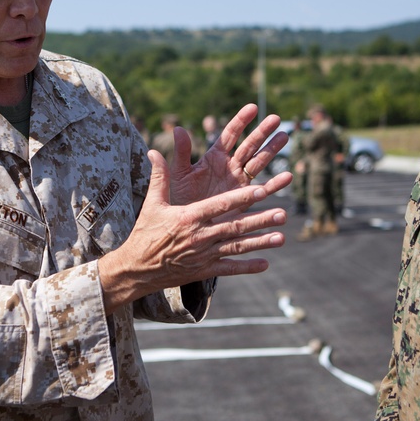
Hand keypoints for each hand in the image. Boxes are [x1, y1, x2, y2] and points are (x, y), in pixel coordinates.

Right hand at [98, 148, 286, 312]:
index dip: (241, 197)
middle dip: (259, 220)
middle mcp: (199, 236)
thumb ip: (159, 176)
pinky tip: (265, 264)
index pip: (220, 205)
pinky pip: (229, 268)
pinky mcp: (204, 270)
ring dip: (260, 242)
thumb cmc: (145, 232)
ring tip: (281, 238)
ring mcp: (203, 255)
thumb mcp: (152, 203)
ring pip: (237, 247)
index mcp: (188, 217)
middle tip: (282, 213)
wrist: (137, 268)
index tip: (261, 189)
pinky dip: (247, 267)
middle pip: (235, 226)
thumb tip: (153, 150)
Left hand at [169, 104, 290, 205]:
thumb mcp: (179, 174)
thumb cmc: (180, 198)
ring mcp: (239, 181)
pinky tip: (288, 177)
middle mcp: (230, 166)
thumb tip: (177, 128)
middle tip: (276, 118)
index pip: (230, 134)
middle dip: (262, 132)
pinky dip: (275, 184)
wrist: (186, 225)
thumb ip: (182, 152)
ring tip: (285, 136)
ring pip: (259, 162)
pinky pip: (263, 189)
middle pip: (249, 145)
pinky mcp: (246, 198)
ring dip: (272, 150)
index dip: (241, 121)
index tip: (252, 107)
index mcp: (214, 157)